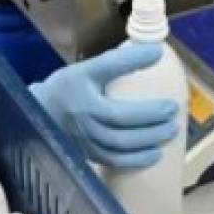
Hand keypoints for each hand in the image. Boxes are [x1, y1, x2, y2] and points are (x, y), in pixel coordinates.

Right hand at [31, 44, 179, 169]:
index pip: (109, 71)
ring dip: (149, 138)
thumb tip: (155, 52)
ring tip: (171, 131)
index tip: (158, 55)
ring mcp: (86, 140)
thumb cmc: (67, 88)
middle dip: (151, 116)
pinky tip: (155, 154)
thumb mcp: (87, 70)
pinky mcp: (89, 155)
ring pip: (120, 143)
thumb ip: (118, 61)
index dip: (133, 62)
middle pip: (121, 119)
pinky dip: (136, 159)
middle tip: (173, 109)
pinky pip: (115, 161)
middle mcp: (84, 117)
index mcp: (82, 90)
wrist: (39, 114)